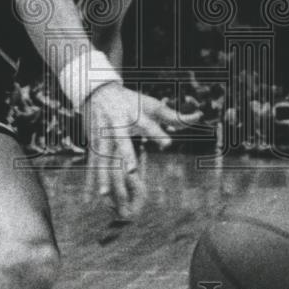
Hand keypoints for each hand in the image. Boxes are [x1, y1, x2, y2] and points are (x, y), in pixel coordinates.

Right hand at [83, 84, 180, 220]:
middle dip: (125, 155)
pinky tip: (90, 197)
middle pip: (121, 142)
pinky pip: (92, 164)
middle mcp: (116, 125)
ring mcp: (102, 135)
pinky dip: (90, 181)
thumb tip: (199, 116)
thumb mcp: (151, 105)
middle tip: (131, 171)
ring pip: (102, 158)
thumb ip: (174, 115)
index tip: (168, 143)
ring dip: (103, 176)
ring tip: (105, 195)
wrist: (98, 91)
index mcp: (133, 115)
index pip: (147, 124)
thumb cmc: (130, 101)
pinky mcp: (93, 143)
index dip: (157, 132)